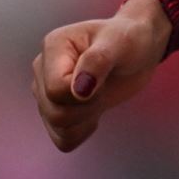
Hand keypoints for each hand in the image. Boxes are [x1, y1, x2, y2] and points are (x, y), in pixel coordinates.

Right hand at [31, 0, 171, 151]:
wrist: (137, 51)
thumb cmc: (129, 40)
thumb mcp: (121, 43)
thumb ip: (98, 61)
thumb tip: (79, 91)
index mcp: (53, 46)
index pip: (56, 90)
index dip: (87, 92)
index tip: (105, 73)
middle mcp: (42, 69)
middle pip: (55, 112)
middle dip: (89, 105)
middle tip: (106, 85)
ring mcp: (45, 91)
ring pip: (58, 126)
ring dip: (87, 117)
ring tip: (100, 94)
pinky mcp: (55, 109)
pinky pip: (63, 137)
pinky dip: (83, 129)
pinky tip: (95, 108)